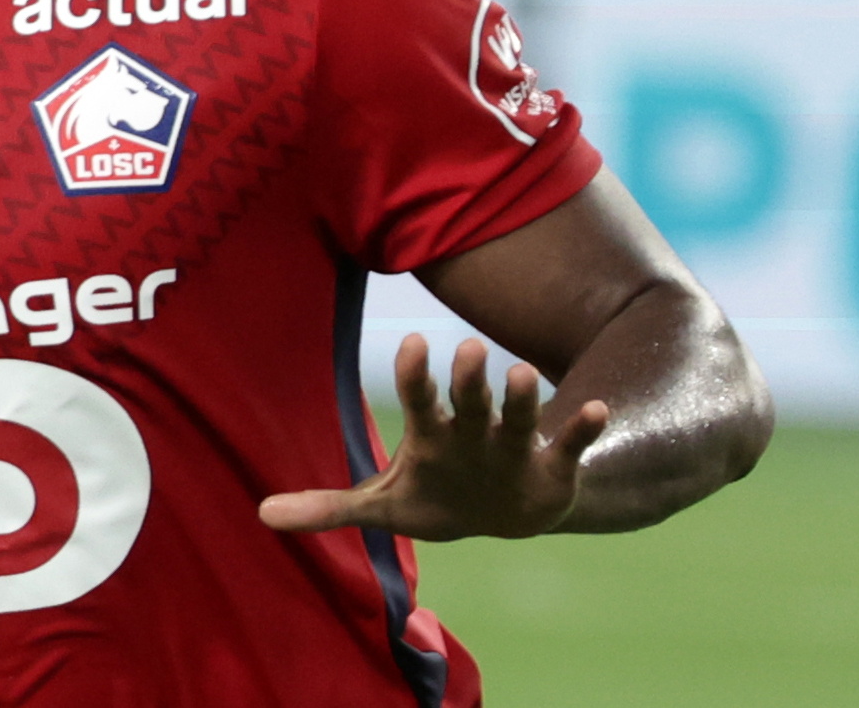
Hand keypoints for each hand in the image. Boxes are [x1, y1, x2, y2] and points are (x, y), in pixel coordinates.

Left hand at [259, 334, 609, 541]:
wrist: (507, 516)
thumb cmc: (438, 498)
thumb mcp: (383, 508)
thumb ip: (327, 508)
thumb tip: (262, 514)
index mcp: (432, 436)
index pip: (418, 396)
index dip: (414, 373)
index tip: (411, 341)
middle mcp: (473, 433)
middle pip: (468, 400)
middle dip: (468, 378)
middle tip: (467, 347)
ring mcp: (514, 447)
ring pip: (518, 417)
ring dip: (521, 398)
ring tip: (523, 374)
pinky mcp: (553, 467)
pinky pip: (570, 444)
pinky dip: (581, 428)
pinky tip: (596, 409)